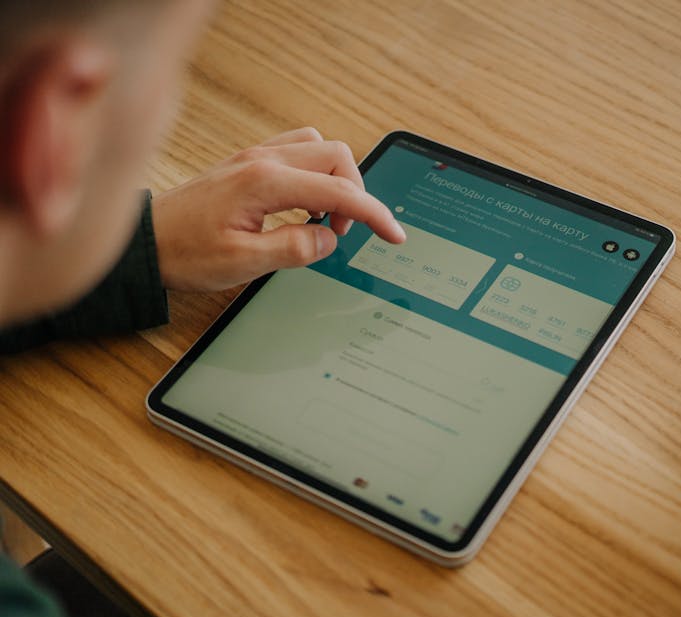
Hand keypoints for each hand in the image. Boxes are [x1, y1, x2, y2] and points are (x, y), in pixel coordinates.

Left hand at [151, 127, 405, 291]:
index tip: (393, 235)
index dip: (374, 214)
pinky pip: (298, 151)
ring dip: (336, 180)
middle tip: (344, 232)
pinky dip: (316, 173)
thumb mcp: (242, 263)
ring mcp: (255, 156)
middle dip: (356, 193)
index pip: (338, 191)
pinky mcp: (248, 162)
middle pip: (337, 156)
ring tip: (326, 218)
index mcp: (264, 182)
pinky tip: (306, 203)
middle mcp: (262, 160)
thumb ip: (294, 248)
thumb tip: (329, 238)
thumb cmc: (184, 252)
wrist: (146, 242)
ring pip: (320, 147)